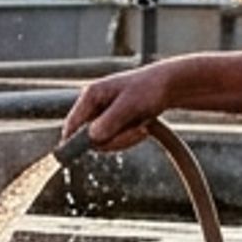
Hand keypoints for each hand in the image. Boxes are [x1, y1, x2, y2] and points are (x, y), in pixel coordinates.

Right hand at [61, 61, 181, 152]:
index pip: (72, 124)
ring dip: (125, 139)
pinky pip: (115, 141)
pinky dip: (129, 138)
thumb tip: (92, 137)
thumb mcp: (130, 104)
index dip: (73, 142)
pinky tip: (142, 127)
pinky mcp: (114, 124)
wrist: (169, 86)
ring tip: (142, 126)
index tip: (77, 156)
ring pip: (104, 143)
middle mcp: (94, 106)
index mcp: (91, 95)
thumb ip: (110, 121)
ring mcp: (103, 116)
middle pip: (90, 139)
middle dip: (114, 140)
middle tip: (136, 131)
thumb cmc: (150, 88)